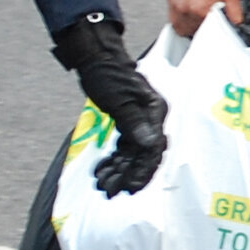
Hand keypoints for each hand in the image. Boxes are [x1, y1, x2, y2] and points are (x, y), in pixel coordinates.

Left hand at [51, 15, 166, 196]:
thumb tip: (150, 144)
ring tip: (102, 183)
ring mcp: (140, 121)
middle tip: (109, 191)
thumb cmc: (107, 75)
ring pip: (132, 153)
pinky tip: (102, 170)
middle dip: (126, 175)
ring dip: (118, 170)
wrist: (96, 59)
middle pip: (143, 154)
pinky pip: (124, 147)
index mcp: (154, 112)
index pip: (153, 148)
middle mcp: (151, 119)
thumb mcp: (119, 99)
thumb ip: (134, 122)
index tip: (129, 188)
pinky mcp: (128, 123)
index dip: (142, 171)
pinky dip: (114, 159)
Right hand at [168, 0, 242, 37]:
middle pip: (187, 31)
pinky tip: (189, 8)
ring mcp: (175, 3)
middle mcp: (184, 8)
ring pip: (177, 26)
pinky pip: (172, 15)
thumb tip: (236, 25)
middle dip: (196, 29)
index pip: (201, 32)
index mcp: (199, 9)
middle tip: (204, 22)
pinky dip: (180, 15)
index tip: (210, 28)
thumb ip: (235, 13)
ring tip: (196, 16)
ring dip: (186, 25)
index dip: (207, 32)